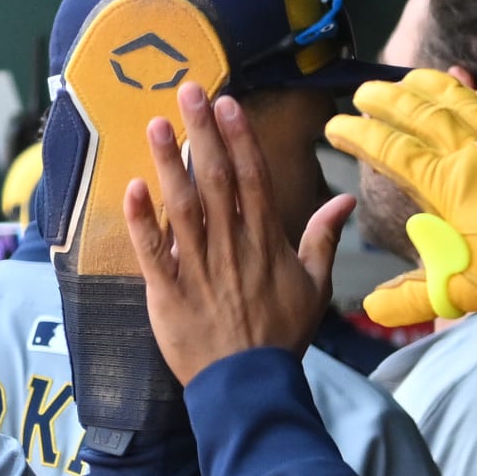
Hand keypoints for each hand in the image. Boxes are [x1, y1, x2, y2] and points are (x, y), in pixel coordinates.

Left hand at [122, 83, 353, 385]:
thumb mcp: (314, 288)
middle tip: (187, 90)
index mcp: (265, 242)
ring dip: (169, 163)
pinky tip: (132, 187)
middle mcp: (231, 248)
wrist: (249, 385)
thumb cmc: (280, 336)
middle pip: (216, 180)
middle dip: (202, 132)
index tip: (228, 103)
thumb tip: (344, 200)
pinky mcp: (167, 293)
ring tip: (156, 124)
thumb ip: (322, 239)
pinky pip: (151, 253)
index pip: (252, 178)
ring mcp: (197, 269)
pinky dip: (141, 221)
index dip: (239, 138)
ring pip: (182, 207)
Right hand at [326, 69, 476, 325]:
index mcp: (445, 184)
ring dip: (431, 85)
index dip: (359, 134)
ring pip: (461, 100)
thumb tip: (371, 309)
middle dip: (386, 99)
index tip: (335, 125)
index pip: (390, 150)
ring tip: (408, 77)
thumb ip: (410, 297)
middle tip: (362, 92)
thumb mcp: (459, 290)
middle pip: (420, 113)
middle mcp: (471, 152)